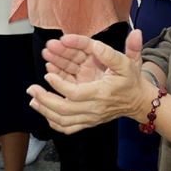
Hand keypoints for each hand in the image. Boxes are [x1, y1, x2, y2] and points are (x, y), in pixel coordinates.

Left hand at [28, 29, 148, 132]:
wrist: (138, 101)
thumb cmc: (131, 80)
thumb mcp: (129, 62)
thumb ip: (116, 52)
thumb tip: (103, 42)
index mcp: (102, 93)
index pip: (76, 93)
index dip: (59, 86)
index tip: (47, 74)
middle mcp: (95, 108)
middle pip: (65, 110)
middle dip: (46, 99)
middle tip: (31, 89)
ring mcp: (91, 118)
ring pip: (63, 121)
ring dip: (45, 111)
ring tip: (32, 99)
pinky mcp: (89, 123)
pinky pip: (68, 128)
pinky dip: (53, 122)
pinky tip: (43, 111)